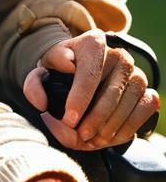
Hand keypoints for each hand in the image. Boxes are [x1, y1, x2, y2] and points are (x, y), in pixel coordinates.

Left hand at [23, 30, 158, 149]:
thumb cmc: (61, 71)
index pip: (89, 74)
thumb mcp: (42, 72)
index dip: (79, 99)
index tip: (69, 118)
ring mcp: (136, 73)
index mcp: (93, 42)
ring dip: (109, 128)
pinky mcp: (147, 91)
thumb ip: (34, 84)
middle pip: (110, 93)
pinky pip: (142, 112)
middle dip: (94, 119)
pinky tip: (108, 137)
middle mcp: (120, 55)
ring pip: (127, 105)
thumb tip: (42, 101)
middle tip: (79, 135)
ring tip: (91, 139)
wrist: (82, 70)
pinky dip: (126, 129)